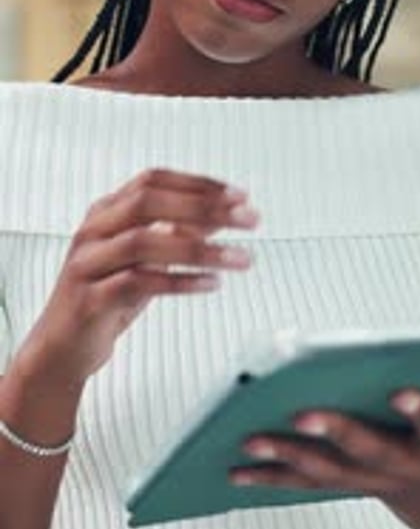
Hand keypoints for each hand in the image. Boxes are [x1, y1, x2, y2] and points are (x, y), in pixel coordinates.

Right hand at [26, 168, 257, 382]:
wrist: (63, 347)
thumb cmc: (107, 296)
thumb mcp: (149, 259)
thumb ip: (180, 232)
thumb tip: (223, 213)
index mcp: (107, 212)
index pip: (154, 180)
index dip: (198, 183)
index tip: (239, 195)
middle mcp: (95, 230)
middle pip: (148, 202)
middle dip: (204, 207)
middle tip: (247, 219)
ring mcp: (89, 263)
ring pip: (144, 241)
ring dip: (200, 248)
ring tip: (240, 258)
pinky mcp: (90, 298)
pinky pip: (137, 283)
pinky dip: (179, 280)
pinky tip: (210, 283)